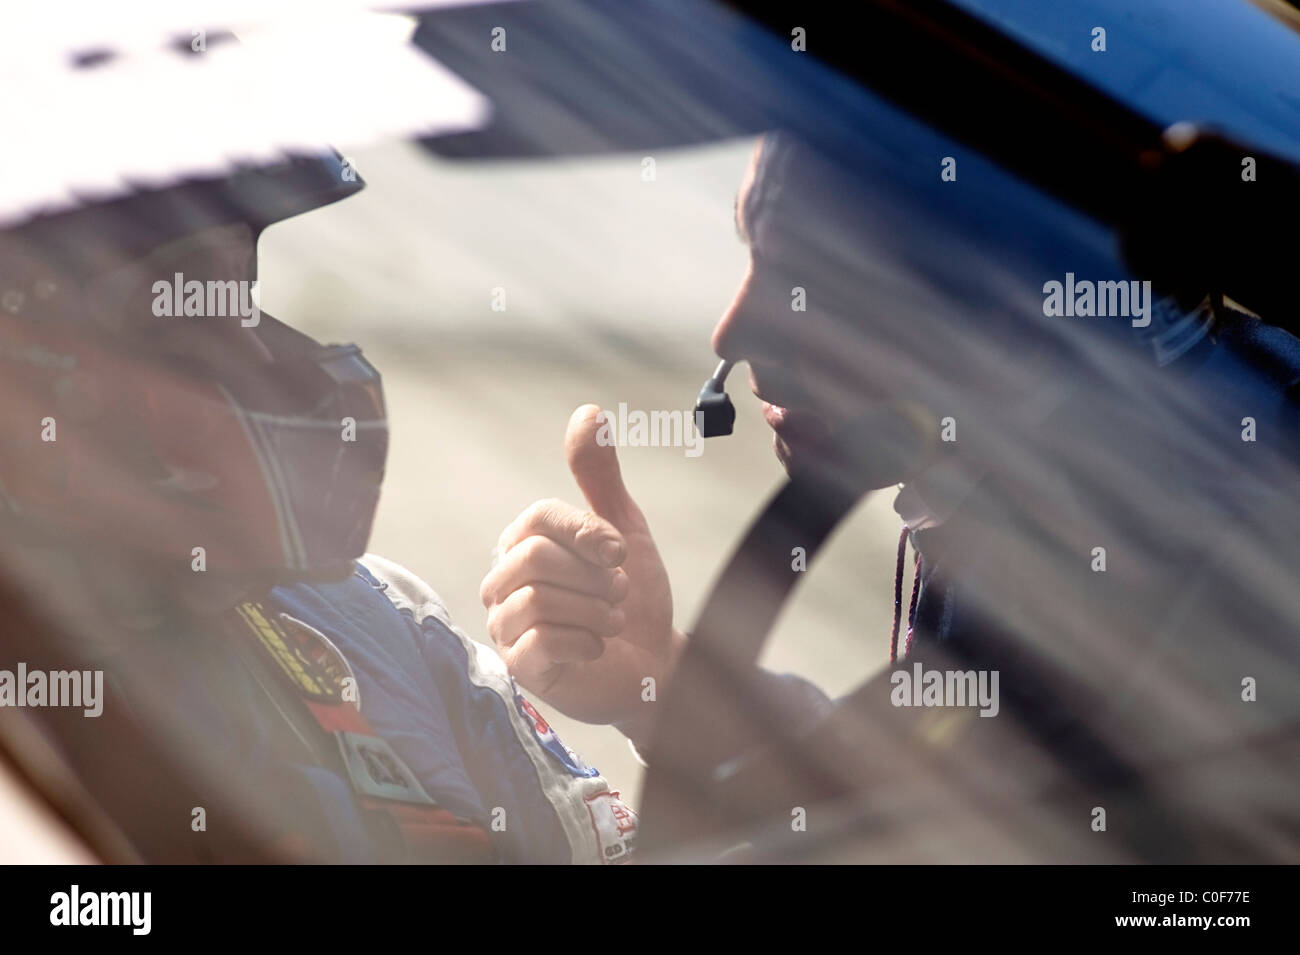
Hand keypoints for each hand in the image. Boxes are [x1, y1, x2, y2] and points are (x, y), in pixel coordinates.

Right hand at [480, 405, 685, 739]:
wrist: (655, 663)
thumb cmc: (632, 596)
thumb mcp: (623, 529)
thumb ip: (600, 477)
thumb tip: (587, 412)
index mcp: (524, 543)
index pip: (539, 519)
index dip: (587, 532)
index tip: (620, 553)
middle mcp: (504, 581)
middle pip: (536, 558)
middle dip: (594, 577)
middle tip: (620, 592)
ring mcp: (507, 626)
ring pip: (537, 600)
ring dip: (594, 610)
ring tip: (612, 620)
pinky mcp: (519, 668)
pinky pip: (541, 642)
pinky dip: (585, 642)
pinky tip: (597, 647)